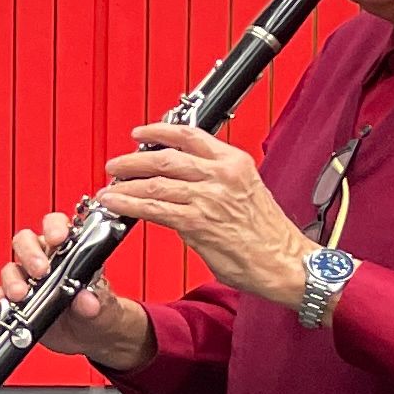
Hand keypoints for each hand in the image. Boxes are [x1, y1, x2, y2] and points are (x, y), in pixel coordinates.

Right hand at [0, 215, 153, 371]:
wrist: (91, 340)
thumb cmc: (100, 314)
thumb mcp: (106, 308)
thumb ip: (97, 303)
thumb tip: (86, 299)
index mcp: (70, 253)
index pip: (56, 227)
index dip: (54, 227)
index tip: (57, 238)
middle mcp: (45, 262)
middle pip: (26, 243)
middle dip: (30, 254)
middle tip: (40, 271)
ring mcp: (29, 283)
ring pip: (10, 270)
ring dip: (12, 280)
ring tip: (20, 294)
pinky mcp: (16, 304)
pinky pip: (0, 297)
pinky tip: (0, 304)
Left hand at [98, 122, 312, 306]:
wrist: (285, 261)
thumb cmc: (267, 234)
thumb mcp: (244, 192)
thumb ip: (214, 181)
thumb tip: (180, 182)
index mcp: (234, 162)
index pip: (190, 135)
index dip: (159, 132)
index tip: (140, 133)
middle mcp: (221, 174)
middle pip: (165, 157)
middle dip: (133, 160)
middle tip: (115, 164)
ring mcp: (209, 197)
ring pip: (154, 183)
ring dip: (125, 185)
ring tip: (109, 188)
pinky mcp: (197, 222)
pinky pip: (154, 209)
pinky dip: (129, 205)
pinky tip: (116, 205)